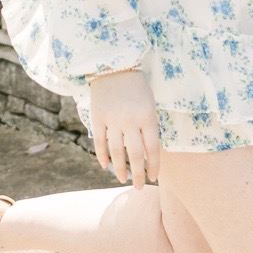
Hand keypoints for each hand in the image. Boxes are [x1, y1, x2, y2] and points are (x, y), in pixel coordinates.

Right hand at [88, 67, 160, 186]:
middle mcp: (130, 120)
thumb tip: (147, 155)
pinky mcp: (97, 118)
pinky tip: (106, 166)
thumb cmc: (137, 87)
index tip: (154, 177)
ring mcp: (112, 119)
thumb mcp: (150, 105)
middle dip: (138, 174)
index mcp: (148, 116)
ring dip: (120, 169)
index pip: (153, 149)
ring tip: (123, 179)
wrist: (114, 65)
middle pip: (135, 155)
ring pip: (116, 152)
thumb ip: (149, 127)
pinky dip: (102, 157)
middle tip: (140, 186)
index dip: (154, 166)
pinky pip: (99, 143)